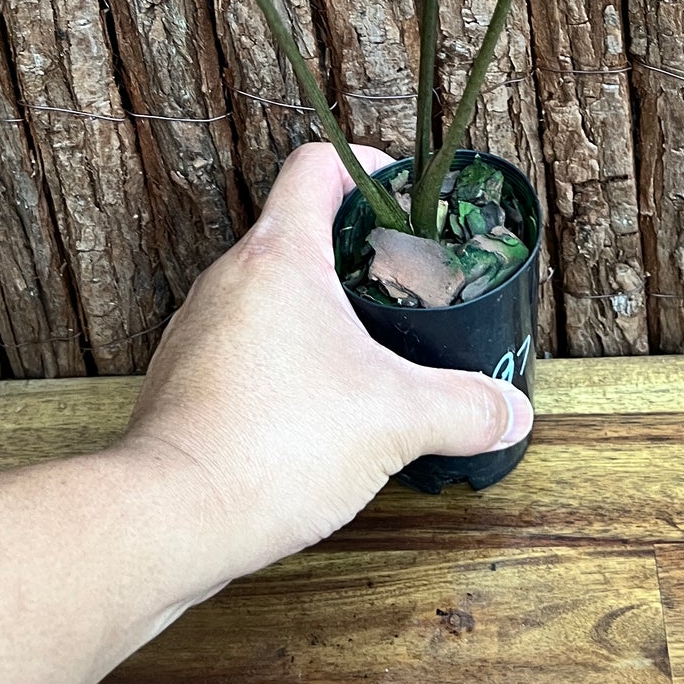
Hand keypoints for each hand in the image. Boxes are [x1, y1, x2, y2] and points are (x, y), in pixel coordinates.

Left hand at [113, 143, 531, 590]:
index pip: (316, 166)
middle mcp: (229, 279)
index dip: (364, 166)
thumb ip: (464, 408)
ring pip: (265, 294)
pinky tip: (313, 411)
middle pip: (294, 232)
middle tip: (401, 287)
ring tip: (364, 354)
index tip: (400, 193)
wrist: (172, 517)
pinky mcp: (183, 382)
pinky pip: (240, 348)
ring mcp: (198, 330)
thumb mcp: (395, 420)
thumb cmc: (274, 444)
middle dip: (352, 256)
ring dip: (313, 314)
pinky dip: (279, 363)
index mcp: (279, 256)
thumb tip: (511, 411)